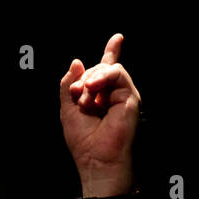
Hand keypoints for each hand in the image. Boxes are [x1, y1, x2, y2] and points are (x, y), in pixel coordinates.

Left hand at [59, 32, 140, 196]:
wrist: (97, 160)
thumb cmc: (83, 141)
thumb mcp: (67, 109)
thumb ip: (69, 86)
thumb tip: (77, 62)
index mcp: (100, 98)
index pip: (106, 71)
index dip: (111, 53)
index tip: (117, 39)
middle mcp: (114, 95)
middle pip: (100, 68)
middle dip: (84, 79)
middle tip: (77, 96)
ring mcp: (123, 96)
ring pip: (109, 69)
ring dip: (91, 79)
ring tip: (85, 97)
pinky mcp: (131, 98)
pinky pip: (117, 74)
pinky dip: (102, 76)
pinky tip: (93, 89)